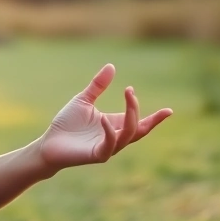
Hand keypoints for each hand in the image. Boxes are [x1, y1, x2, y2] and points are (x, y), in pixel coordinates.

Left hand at [37, 64, 171, 170]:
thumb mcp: (83, 100)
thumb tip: (112, 65)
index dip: (155, 119)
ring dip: (130, 117)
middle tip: (131, 92)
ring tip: (128, 98)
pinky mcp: (97, 155)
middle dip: (137, 110)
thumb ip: (98, 86)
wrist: (49, 143)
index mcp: (114, 124)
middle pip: (137, 128)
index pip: (140, 123)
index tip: (169, 111)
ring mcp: (107, 147)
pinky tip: (105, 119)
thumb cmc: (66, 124)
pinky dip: (110, 132)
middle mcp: (115, 137)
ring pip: (128, 135)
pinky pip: (110, 145)